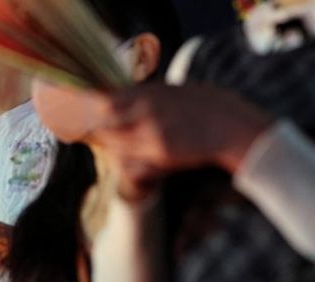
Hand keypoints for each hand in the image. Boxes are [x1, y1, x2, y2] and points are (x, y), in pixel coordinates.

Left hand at [86, 82, 273, 182]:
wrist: (232, 126)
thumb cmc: (207, 106)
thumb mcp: (175, 91)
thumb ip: (148, 96)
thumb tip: (123, 97)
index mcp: (149, 93)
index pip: (106, 100)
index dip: (90, 108)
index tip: (82, 113)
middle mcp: (146, 111)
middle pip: (104, 121)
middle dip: (94, 127)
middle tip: (85, 132)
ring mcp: (152, 133)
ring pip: (115, 142)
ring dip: (108, 144)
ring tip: (105, 144)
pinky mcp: (161, 153)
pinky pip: (132, 158)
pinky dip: (124, 158)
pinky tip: (124, 157)